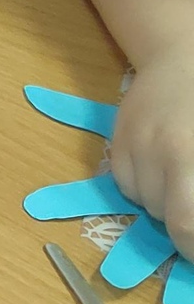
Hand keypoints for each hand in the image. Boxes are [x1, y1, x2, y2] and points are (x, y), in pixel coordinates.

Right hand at [111, 45, 193, 256]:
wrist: (182, 54)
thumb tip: (189, 219)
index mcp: (188, 155)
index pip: (185, 223)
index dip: (191, 249)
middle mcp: (158, 154)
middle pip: (164, 217)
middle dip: (182, 226)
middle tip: (190, 216)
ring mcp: (133, 145)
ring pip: (143, 203)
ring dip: (163, 205)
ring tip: (182, 182)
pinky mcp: (116, 139)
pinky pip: (126, 185)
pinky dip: (144, 188)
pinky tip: (162, 168)